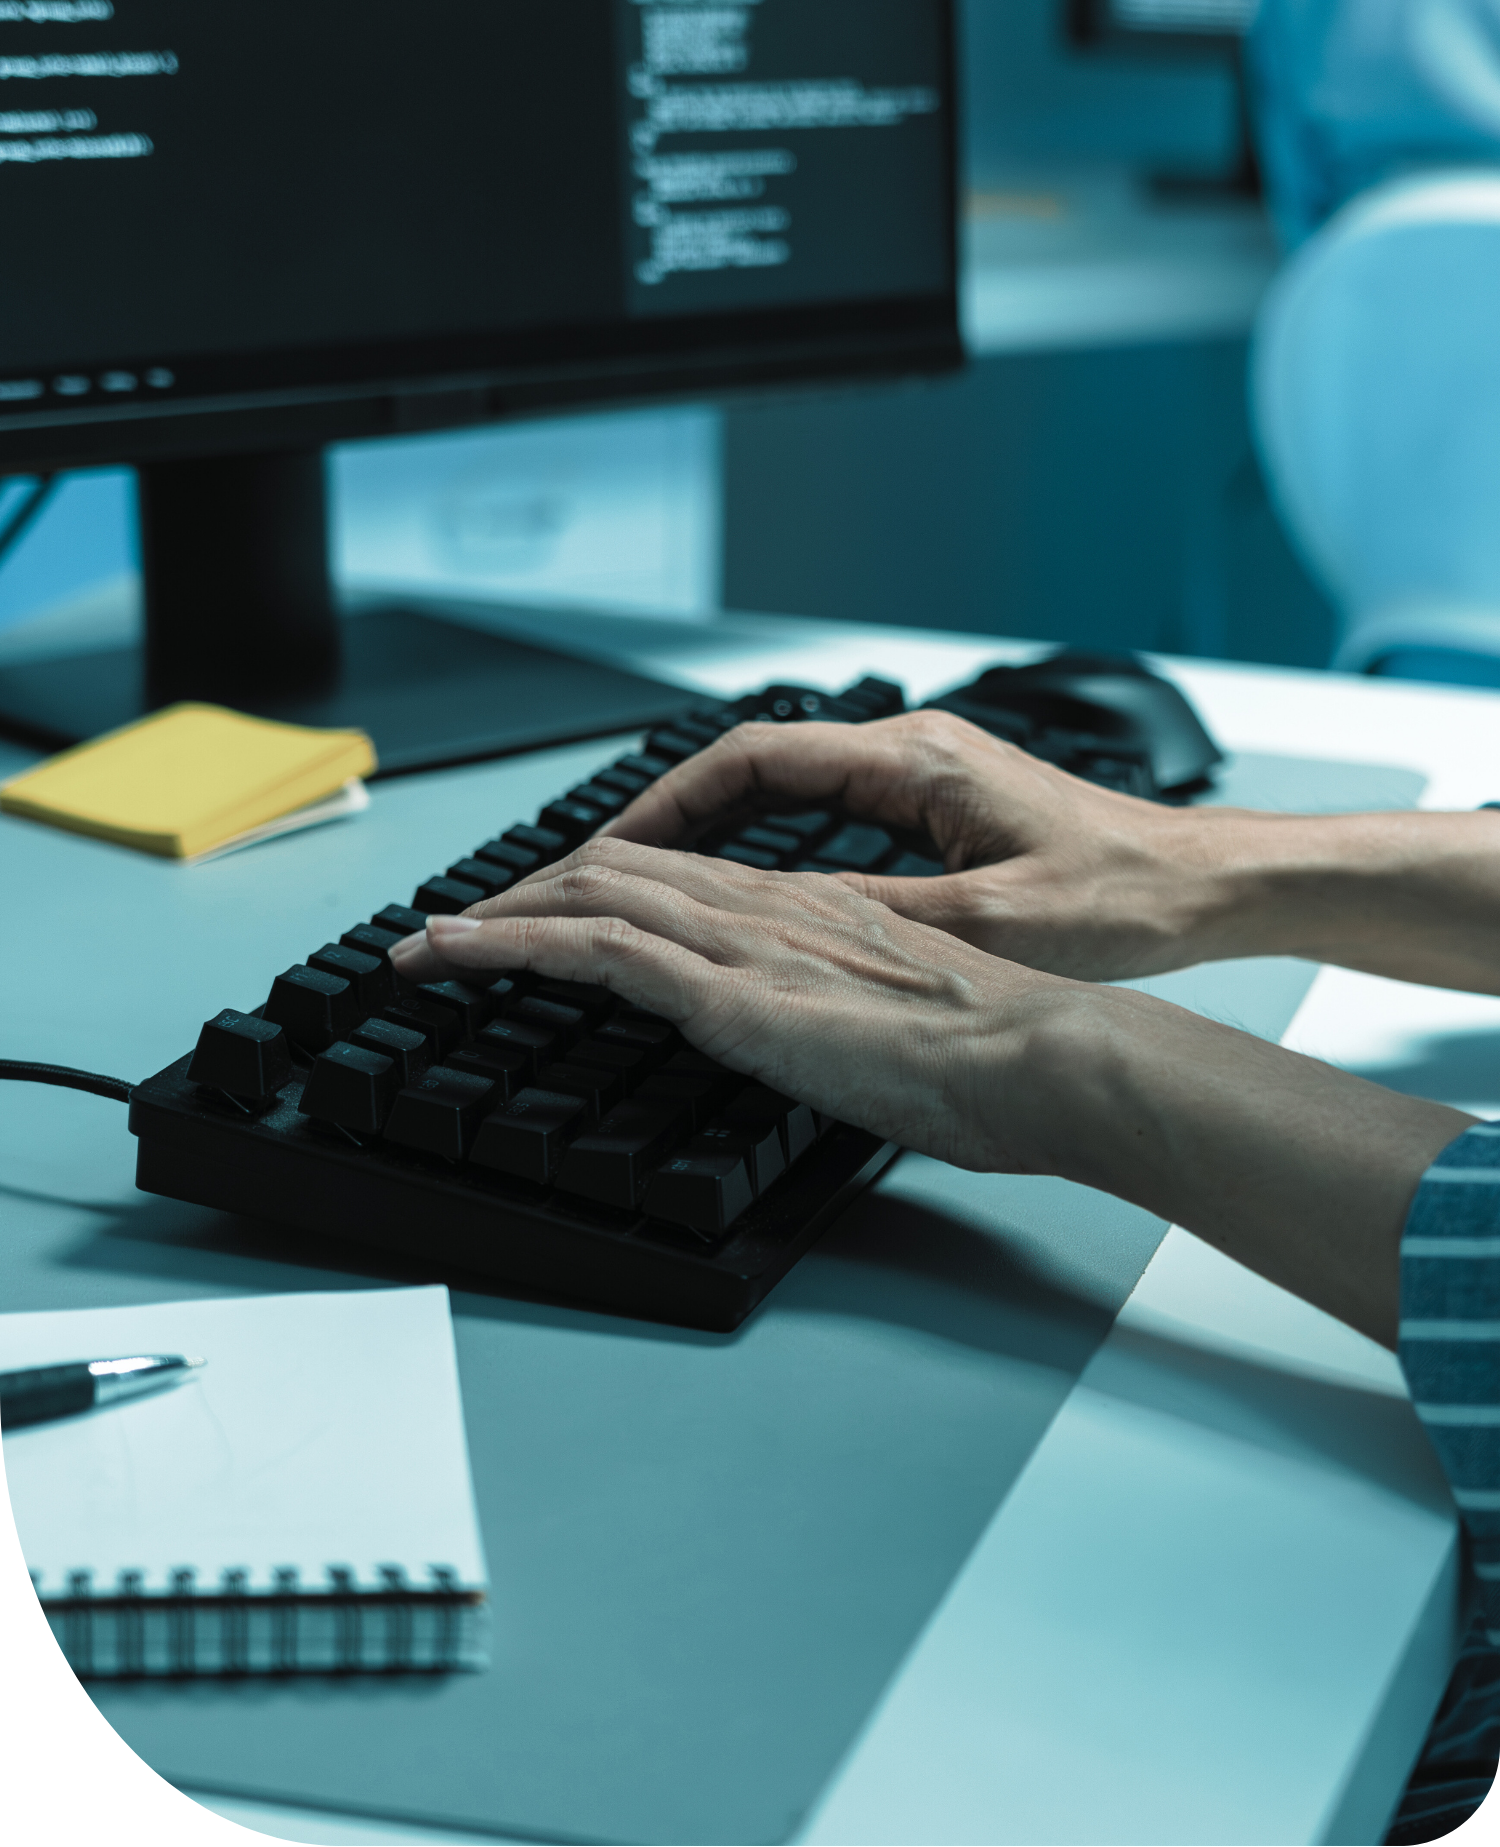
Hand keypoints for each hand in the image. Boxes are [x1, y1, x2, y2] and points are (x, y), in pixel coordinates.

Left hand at [392, 836, 1070, 1172]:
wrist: (1043, 1055)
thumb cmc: (1002, 1052)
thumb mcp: (909, 1019)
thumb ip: (852, 1011)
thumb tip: (829, 1039)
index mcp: (811, 910)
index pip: (676, 878)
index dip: (596, 886)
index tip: (547, 912)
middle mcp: (766, 907)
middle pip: (617, 869)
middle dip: (526, 890)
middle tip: (462, 922)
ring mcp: (744, 943)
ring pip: (589, 893)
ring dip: (494, 913)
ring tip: (429, 940)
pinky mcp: (730, 992)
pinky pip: (592, 948)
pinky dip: (507, 944)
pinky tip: (454, 956)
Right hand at [597, 711, 1241, 980]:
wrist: (1203, 887)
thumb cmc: (1123, 898)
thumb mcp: (986, 924)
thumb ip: (872, 915)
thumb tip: (763, 920)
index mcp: (916, 761)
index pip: (755, 757)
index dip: (670, 798)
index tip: (614, 841)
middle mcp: (915, 751)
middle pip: (761, 763)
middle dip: (678, 810)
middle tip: (611, 864)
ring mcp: (929, 775)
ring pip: (792, 785)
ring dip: (722, 823)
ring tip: (656, 874)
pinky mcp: (944, 806)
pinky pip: (830, 808)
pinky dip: (772, 837)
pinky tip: (746, 878)